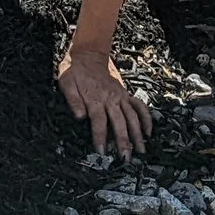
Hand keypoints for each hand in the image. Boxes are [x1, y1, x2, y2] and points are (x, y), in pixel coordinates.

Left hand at [57, 38, 151, 155]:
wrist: (88, 55)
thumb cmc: (74, 71)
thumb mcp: (66, 82)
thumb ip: (72, 99)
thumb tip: (79, 116)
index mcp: (94, 98)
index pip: (98, 122)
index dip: (100, 137)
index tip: (102, 152)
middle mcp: (110, 98)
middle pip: (119, 122)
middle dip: (123, 141)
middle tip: (126, 158)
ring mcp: (120, 96)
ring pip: (132, 116)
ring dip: (137, 134)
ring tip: (141, 151)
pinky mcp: (125, 94)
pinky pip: (139, 106)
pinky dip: (146, 118)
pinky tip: (149, 132)